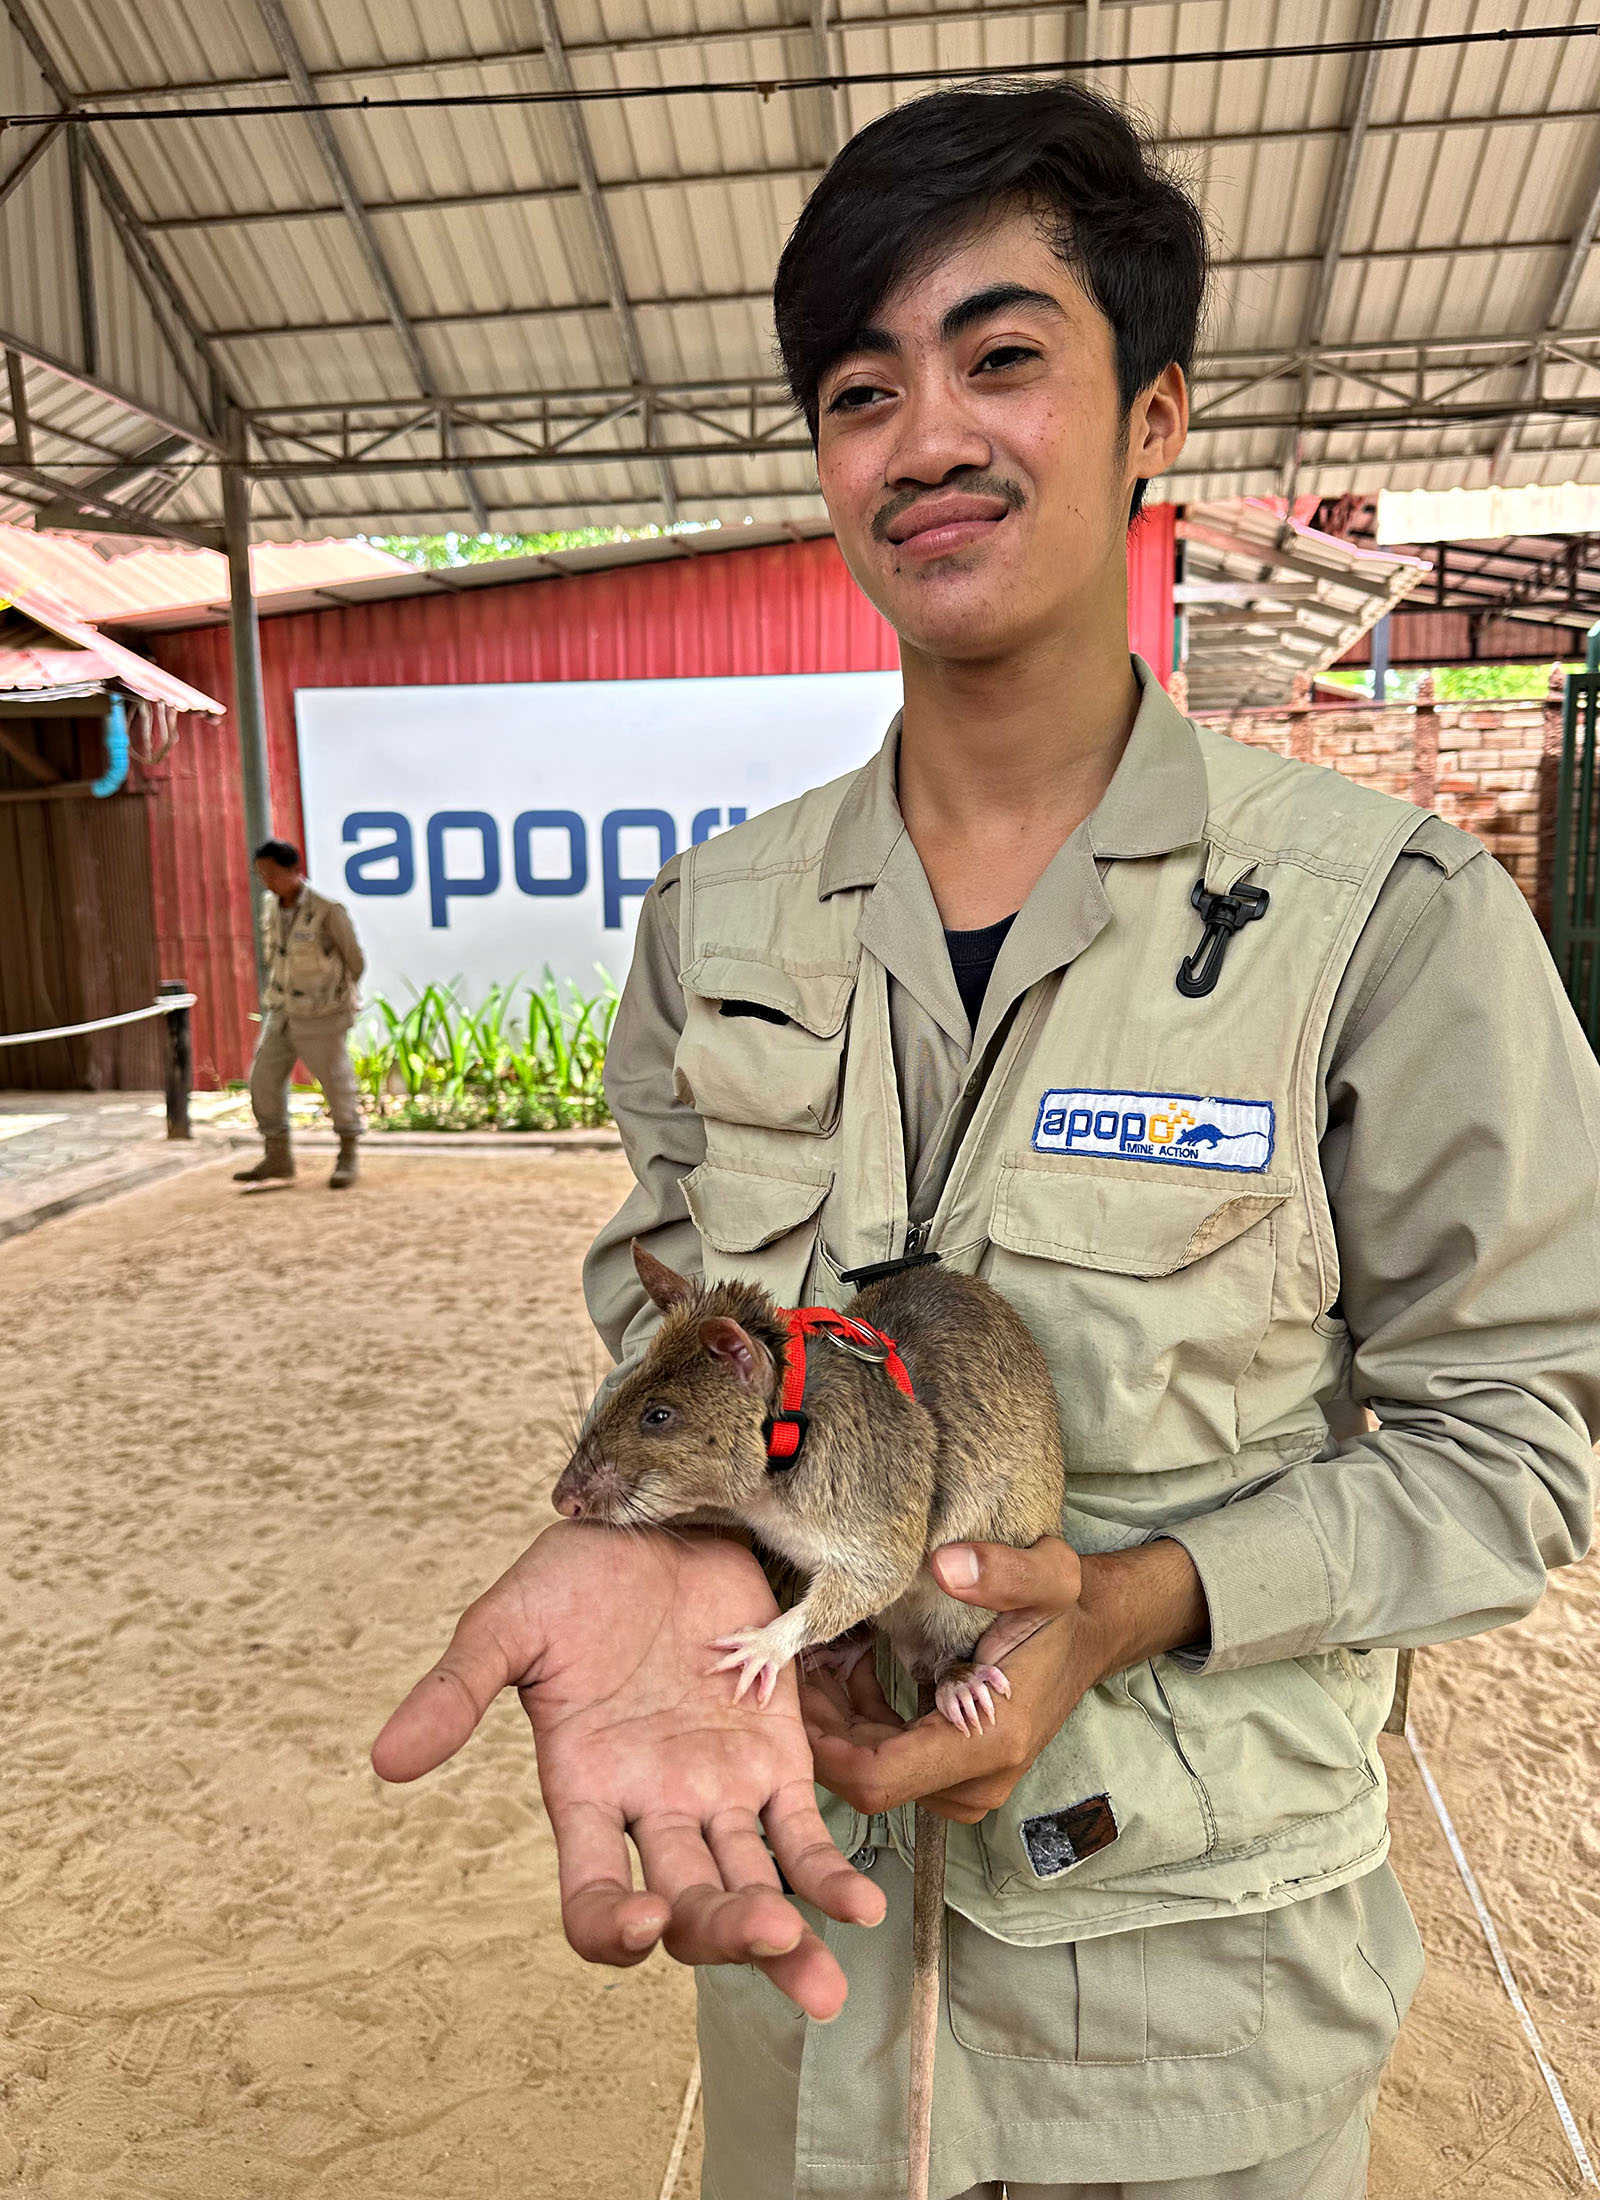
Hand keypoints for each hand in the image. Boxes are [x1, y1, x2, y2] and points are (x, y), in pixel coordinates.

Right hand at [372, 1522, 884, 2018]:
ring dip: (783, 1939)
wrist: (661, 1510)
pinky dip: (828, 1876)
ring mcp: (718, 1788)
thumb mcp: (509, 1621)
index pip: (592, 1896)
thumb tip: (387, 1760)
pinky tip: (860, 1910)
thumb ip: (457, 1689)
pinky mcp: (775, 1755)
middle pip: (687, 1907)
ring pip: (750, 1886)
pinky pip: (803, 1833)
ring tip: (822, 1980)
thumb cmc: (579, 1571)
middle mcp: (653, 1807)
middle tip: (771, 1938)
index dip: (612, 1928)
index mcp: (585, 1790)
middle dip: (725, 1935)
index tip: (644, 1922)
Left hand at [801, 1537, 1207, 1824]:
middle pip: (867, 1778)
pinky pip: (890, 1760)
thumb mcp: (1048, 1575)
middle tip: (793, 1663)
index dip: (822, 1745)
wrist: (1091, 1634)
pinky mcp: (957, 1772)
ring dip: (837, 1720)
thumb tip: (945, 1566)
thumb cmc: (1065, 1609)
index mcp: (988, 1742)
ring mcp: (966, 1783)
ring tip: (815, 1658)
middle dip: (821, 1727)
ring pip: (874, 1771)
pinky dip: (860, 1720)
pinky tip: (850, 1667)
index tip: (790, 1692)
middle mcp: (977, 1779)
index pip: (878, 1777)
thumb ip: (1001, 1571)